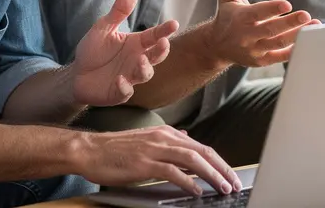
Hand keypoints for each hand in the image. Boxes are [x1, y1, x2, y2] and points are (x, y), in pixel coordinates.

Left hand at [72, 0, 179, 106]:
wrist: (76, 75)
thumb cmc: (94, 50)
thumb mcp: (104, 28)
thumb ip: (118, 11)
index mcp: (136, 44)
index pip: (154, 36)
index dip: (164, 30)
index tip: (174, 23)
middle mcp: (137, 60)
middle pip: (155, 56)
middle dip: (161, 51)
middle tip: (163, 44)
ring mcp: (130, 77)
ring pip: (144, 75)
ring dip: (144, 69)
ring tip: (140, 61)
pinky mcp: (118, 92)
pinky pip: (125, 92)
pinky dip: (124, 87)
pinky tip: (119, 80)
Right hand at [77, 125, 241, 197]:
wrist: (90, 150)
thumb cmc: (115, 149)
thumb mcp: (146, 139)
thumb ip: (168, 140)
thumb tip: (187, 139)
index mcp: (166, 133)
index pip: (201, 147)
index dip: (219, 162)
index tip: (230, 175)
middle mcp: (163, 137)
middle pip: (203, 152)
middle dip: (222, 169)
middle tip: (234, 183)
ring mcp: (154, 149)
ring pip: (193, 160)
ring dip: (211, 175)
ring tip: (222, 188)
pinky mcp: (145, 162)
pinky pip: (173, 172)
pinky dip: (188, 181)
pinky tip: (196, 190)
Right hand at [205, 0, 320, 67]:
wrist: (217, 46)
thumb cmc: (227, 17)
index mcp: (240, 18)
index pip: (256, 14)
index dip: (271, 9)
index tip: (287, 4)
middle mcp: (247, 36)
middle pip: (270, 30)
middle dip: (289, 23)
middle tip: (306, 15)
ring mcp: (255, 49)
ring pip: (278, 43)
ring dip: (297, 35)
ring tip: (314, 25)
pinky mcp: (261, 60)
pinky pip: (280, 57)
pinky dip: (295, 50)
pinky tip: (310, 40)